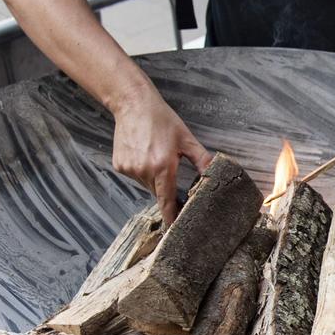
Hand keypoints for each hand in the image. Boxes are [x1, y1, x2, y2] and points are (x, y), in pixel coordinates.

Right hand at [111, 85, 213, 222]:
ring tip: (156, 155)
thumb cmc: (162, 120)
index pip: (167, 201)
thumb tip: (216, 175)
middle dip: (167, 189)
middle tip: (172, 174)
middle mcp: (144, 170)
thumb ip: (202, 160)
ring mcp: (129, 169)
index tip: (176, 229)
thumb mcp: (186, 139)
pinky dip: (141, 170)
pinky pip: (134, 175)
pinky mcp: (119, 165)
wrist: (133, 104)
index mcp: (162, 166)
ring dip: (154, 178)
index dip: (172, 216)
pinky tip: (144, 153)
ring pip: (146, 184)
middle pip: (158, 192)